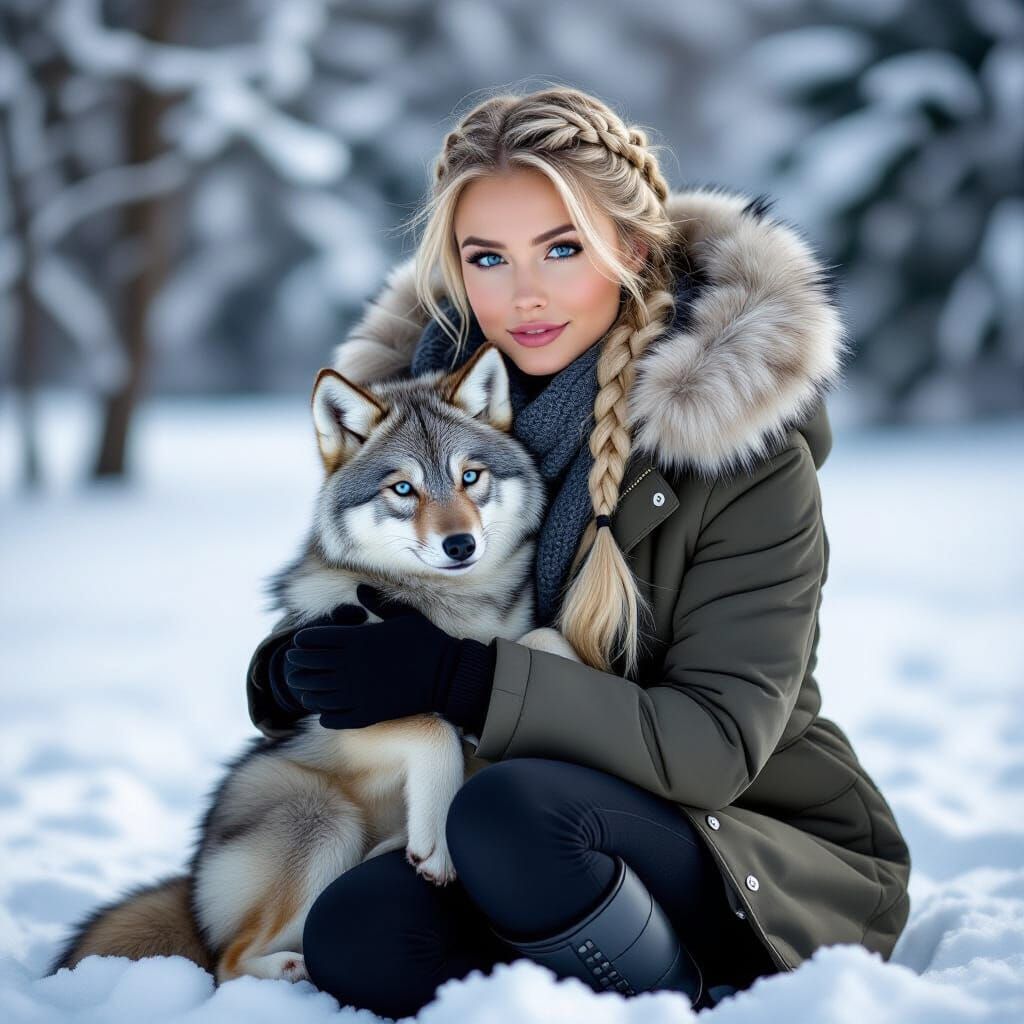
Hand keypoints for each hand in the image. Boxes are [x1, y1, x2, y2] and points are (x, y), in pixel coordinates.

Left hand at [284, 584, 465, 729]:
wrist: (447, 675)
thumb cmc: (426, 641)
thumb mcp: (402, 615)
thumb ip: (376, 603)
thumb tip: (360, 588)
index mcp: (356, 640)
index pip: (312, 640)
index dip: (303, 640)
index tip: (300, 642)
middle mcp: (350, 666)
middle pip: (308, 666)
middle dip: (298, 664)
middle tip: (295, 666)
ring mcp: (357, 693)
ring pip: (315, 694)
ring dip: (307, 690)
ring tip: (306, 689)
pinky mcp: (367, 714)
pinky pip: (332, 718)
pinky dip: (324, 714)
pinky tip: (325, 711)